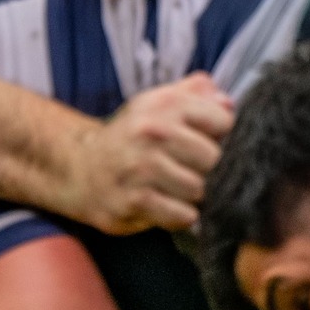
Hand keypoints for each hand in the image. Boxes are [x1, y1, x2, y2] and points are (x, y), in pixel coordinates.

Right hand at [63, 74, 234, 233]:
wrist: (81, 168)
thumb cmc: (132, 136)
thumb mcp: (158, 103)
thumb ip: (196, 94)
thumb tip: (228, 104)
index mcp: (164, 103)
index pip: (223, 120)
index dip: (216, 134)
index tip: (198, 138)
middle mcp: (152, 132)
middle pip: (212, 158)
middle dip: (201, 167)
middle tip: (181, 167)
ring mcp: (141, 167)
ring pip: (198, 189)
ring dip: (188, 193)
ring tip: (168, 186)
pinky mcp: (134, 201)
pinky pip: (182, 215)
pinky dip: (178, 215)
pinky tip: (163, 204)